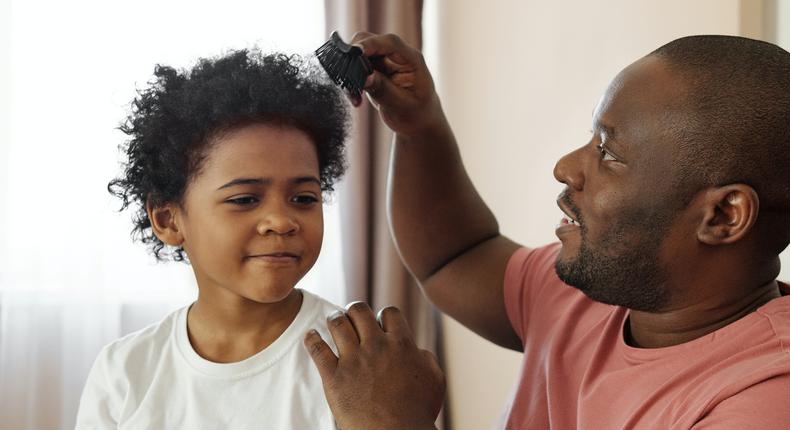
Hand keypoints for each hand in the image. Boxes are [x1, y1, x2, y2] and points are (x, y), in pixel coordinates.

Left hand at [304, 302, 444, 429]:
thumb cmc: (418, 412)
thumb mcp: (434, 379)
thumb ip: (426, 358)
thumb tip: (417, 350)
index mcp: (401, 344)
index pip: (388, 313)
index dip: (383, 317)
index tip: (379, 326)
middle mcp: (376, 346)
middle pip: (359, 310)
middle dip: (355, 310)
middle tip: (352, 317)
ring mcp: (353, 360)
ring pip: (338, 323)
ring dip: (334, 319)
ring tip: (333, 321)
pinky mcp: (334, 377)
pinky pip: (317, 349)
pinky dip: (311, 339)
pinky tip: (310, 336)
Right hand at [350, 32, 446, 138]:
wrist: (419, 121)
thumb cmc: (416, 114)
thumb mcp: (401, 105)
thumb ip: (384, 89)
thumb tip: (365, 77)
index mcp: (412, 60)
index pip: (390, 43)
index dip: (371, 44)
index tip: (354, 51)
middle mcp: (397, 55)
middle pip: (370, 41)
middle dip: (355, 57)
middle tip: (349, 80)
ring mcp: (384, 60)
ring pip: (358, 54)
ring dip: (351, 72)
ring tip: (354, 96)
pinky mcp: (374, 68)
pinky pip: (356, 67)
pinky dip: (351, 80)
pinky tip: (356, 98)